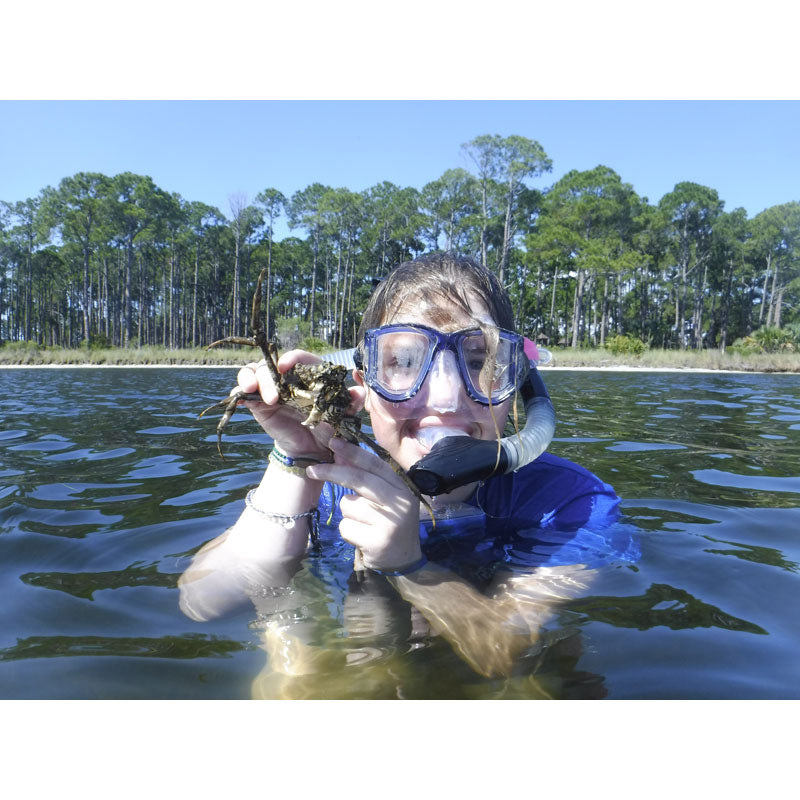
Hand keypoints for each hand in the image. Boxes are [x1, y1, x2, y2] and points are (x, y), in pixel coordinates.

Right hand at [235, 350, 364, 460]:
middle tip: (276, 396)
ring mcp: (271, 387)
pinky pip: (244, 389)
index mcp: (309, 375)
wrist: (313, 448)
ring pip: (256, 371)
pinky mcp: (258, 401)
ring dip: (253, 378)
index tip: (286, 366)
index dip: (293, 358)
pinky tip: (242, 396)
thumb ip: (351, 402)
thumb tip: (358, 392)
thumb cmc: (329, 427)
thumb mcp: (342, 415)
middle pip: (274, 364)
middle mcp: (289, 378)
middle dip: (271, 376)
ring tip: (256, 393)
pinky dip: (240, 389)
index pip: (300, 358)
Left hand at [306, 437, 422, 571]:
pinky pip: (346, 527)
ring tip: (363, 524)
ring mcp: (390, 523)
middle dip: (333, 472)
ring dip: (347, 513)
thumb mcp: (386, 498)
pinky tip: (362, 537)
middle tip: (311, 470)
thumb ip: (367, 479)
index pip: (375, 464)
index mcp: (402, 487)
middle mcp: (399, 502)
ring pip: (348, 505)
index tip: (332, 443)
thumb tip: (340, 456)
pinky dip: (348, 531)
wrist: (404, 559)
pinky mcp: (377, 542)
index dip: (352, 452)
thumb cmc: (389, 522)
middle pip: (359, 480)